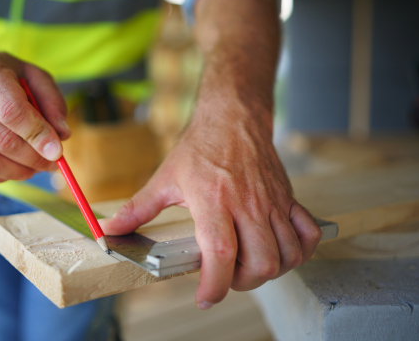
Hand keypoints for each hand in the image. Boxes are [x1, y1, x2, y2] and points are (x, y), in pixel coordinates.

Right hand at [0, 52, 69, 182]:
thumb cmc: (5, 78)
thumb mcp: (34, 77)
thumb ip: (52, 102)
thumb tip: (62, 135)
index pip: (10, 110)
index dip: (37, 134)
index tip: (57, 151)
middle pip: (0, 139)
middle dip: (33, 157)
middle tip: (53, 163)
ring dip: (19, 171)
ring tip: (36, 167)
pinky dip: (2, 176)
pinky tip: (16, 167)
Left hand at [100, 116, 321, 309]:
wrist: (232, 118)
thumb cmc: (200, 147)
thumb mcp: (165, 178)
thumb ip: (138, 209)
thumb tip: (110, 230)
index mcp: (212, 200)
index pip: (220, 253)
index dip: (214, 285)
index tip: (204, 298)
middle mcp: (246, 204)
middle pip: (260, 262)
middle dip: (242, 283)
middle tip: (226, 277)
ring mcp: (271, 202)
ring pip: (286, 253)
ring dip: (270, 271)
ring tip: (249, 265)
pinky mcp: (288, 198)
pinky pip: (308, 234)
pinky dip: (301, 251)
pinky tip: (281, 251)